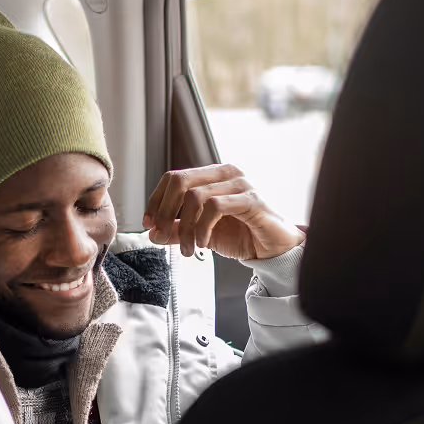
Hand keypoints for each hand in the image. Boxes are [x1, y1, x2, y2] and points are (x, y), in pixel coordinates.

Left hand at [143, 164, 304, 260]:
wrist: (274, 249)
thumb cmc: (242, 235)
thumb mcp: (201, 234)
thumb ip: (177, 231)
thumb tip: (151, 233)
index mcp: (212, 176)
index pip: (174, 178)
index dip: (156, 200)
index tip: (149, 223)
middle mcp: (226, 174)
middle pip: (180, 180)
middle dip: (164, 210)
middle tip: (160, 234)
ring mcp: (240, 184)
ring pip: (195, 196)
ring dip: (183, 227)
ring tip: (186, 249)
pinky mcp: (252, 199)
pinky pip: (215, 207)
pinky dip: (202, 228)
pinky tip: (202, 244)